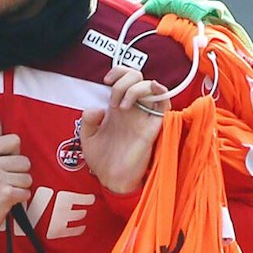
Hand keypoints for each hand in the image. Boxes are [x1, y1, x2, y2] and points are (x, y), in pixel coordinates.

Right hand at [0, 134, 32, 239]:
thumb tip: (0, 119)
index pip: (14, 140)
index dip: (14, 153)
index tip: (6, 163)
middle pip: (25, 161)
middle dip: (19, 173)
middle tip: (4, 182)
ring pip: (28, 178)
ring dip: (20, 187)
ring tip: (5, 191)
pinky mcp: (5, 194)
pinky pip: (26, 192)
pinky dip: (20, 199)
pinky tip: (7, 201)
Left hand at [79, 65, 168, 194]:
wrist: (112, 181)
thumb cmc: (102, 161)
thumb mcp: (87, 138)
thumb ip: (88, 121)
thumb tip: (97, 108)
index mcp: (118, 109)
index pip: (125, 80)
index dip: (118, 72)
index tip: (106, 80)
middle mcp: (133, 110)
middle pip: (138, 78)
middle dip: (124, 79)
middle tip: (113, 97)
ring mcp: (144, 117)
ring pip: (152, 86)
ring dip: (135, 88)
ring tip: (121, 106)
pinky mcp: (154, 127)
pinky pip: (165, 103)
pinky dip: (159, 92)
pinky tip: (144, 96)